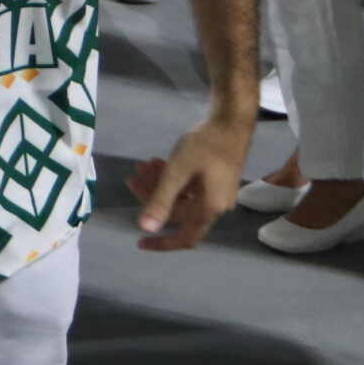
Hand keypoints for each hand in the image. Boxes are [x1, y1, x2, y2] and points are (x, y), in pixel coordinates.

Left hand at [128, 116, 250, 250]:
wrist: (230, 122)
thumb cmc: (205, 146)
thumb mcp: (177, 171)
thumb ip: (160, 200)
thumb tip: (145, 228)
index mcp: (210, 209)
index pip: (185, 237)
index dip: (162, 243)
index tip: (139, 241)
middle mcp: (216, 205)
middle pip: (178, 212)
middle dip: (152, 198)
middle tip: (132, 178)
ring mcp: (216, 192)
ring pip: (181, 197)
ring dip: (160, 184)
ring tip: (141, 166)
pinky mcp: (214, 179)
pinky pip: (189, 187)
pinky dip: (172, 178)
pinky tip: (157, 163)